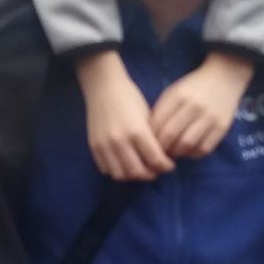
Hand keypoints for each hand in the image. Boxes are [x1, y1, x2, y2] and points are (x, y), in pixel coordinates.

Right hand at [77, 50, 173, 180]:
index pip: (155, 160)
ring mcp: (105, 145)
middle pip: (137, 172)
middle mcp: (120, 141)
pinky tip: (124, 164)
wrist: (104, 87)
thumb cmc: (130, 98)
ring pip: (121, 174)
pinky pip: (106, 169)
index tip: (169, 166)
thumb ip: (153, 138)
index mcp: (137, 131)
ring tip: (140, 169)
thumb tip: (161, 158)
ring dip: (132, 176)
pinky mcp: (94, 146)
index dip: (165, 166)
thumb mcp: (147, 116)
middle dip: (150, 174)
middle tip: (156, 170)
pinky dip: (117, 171)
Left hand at [150, 50, 254, 158]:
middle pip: (171, 135)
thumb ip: (161, 111)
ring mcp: (210, 117)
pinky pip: (204, 149)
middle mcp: (194, 106)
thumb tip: (150, 137)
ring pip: (187, 145)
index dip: (150, 138)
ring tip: (173, 152)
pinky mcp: (222, 127)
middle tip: (158, 153)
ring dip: (176, 153)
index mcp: (178, 95)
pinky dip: (193, 154)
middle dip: (161, 148)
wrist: (224, 78)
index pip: (158, 123)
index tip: (149, 144)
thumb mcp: (173, 92)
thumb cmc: (192, 88)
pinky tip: (188, 151)